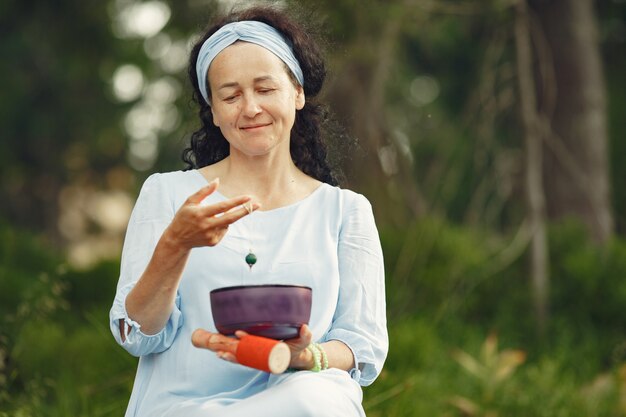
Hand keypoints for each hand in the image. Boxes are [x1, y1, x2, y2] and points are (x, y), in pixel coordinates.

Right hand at [163, 178, 258, 249]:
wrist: (177, 239)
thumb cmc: (184, 217)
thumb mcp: (190, 202)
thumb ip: (204, 191)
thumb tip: (217, 180)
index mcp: (201, 213)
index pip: (222, 207)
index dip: (236, 202)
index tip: (248, 197)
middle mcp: (207, 225)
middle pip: (231, 218)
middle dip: (246, 211)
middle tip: (258, 205)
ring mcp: (211, 235)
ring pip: (227, 223)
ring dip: (226, 217)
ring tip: (212, 218)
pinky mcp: (213, 242)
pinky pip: (223, 230)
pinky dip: (221, 225)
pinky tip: (209, 226)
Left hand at [191, 325, 313, 368]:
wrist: (298, 356)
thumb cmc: (298, 349)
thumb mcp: (303, 343)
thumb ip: (305, 336)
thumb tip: (305, 328)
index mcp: (270, 357)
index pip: (255, 353)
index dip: (246, 346)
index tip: (239, 335)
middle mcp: (261, 358)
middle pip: (244, 357)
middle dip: (232, 354)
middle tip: (220, 352)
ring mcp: (257, 356)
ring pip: (241, 357)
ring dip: (229, 354)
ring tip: (217, 352)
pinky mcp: (256, 354)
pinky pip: (242, 356)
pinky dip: (233, 353)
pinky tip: (222, 350)